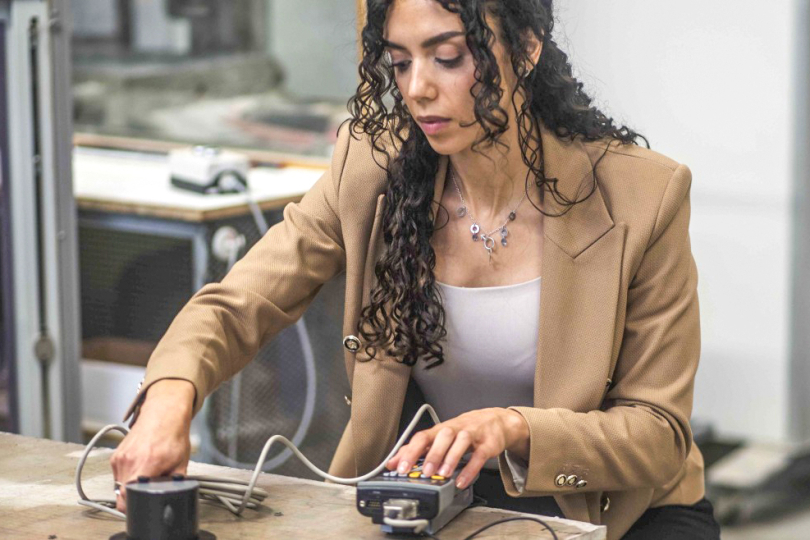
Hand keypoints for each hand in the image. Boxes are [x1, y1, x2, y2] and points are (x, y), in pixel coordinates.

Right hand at [109, 379, 194, 512]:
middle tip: (146, 492)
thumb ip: (175, 483)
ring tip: (145, 474)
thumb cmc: (173, 435)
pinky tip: (139, 466)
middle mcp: (129, 462)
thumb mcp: (181, 463)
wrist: (163, 413)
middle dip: (133, 497)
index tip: (138, 507)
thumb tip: (173, 496)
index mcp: (146, 465)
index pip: (127, 497)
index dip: (132, 506)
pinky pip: (117, 474)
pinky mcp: (115, 455)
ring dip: (129, 486)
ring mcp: (120, 458)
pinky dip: (127, 476)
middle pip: (121, 494)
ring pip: (118, 485)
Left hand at [385, 407, 529, 488]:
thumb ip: (418, 449)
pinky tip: (462, 481)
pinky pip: (479, 455)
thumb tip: (393, 462)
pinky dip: (470, 469)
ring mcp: (472, 435)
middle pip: (442, 436)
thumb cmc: (463, 430)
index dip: (410, 451)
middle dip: (432, 454)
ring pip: (461, 441)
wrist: (494, 421)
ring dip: (451, 457)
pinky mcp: (487, 444)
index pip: (422, 436)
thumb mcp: (440, 437)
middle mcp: (455, 430)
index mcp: (440, 430)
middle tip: (424, 472)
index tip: (399, 467)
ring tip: (443, 474)